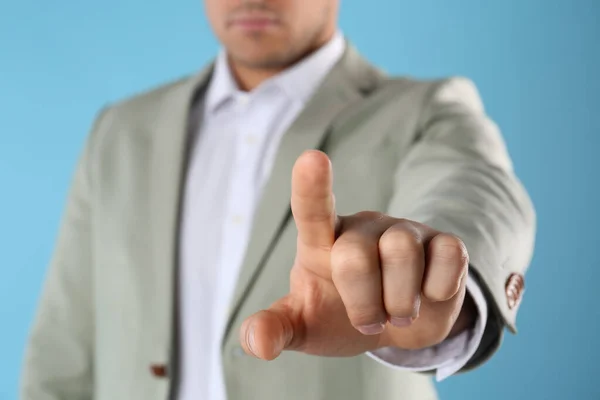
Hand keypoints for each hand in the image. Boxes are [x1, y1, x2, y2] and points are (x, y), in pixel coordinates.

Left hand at [240, 150, 474, 359]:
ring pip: (402, 253)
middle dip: (362, 305)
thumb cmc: (340, 316)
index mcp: (321, 241)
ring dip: (399, 303)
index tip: (312, 159)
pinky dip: (438, 292)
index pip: (313, 210)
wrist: (396, 325)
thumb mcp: (304, 325)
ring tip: (397, 312)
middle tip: (368, 322)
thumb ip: (277, 327)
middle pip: (356, 255)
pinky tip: (430, 294)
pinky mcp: (445, 242)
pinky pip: (448, 258)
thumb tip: (257, 342)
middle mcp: (362, 228)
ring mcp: (405, 231)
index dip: (312, 187)